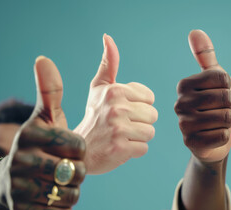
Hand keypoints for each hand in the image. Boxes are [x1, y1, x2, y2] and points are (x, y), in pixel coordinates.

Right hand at [0, 57, 85, 209]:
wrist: (11, 181)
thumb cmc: (37, 144)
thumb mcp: (43, 117)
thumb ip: (49, 90)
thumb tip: (43, 58)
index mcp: (29, 135)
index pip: (76, 145)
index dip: (81, 150)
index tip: (73, 149)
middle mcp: (20, 161)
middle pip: (75, 171)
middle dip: (79, 171)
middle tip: (70, 168)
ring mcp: (19, 188)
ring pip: (71, 194)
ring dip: (73, 189)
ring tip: (63, 182)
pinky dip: (65, 207)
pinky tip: (55, 197)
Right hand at [74, 34, 157, 173]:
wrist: (77, 150)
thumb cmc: (93, 115)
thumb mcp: (98, 88)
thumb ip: (108, 64)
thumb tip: (108, 37)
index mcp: (114, 90)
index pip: (150, 98)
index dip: (138, 107)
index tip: (121, 111)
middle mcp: (116, 107)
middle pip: (153, 115)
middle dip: (140, 123)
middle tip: (120, 126)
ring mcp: (118, 129)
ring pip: (150, 132)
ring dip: (137, 137)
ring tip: (120, 137)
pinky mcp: (120, 149)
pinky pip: (144, 148)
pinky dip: (133, 151)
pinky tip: (118, 148)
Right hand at [174, 30, 230, 161]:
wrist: (217, 136)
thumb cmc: (217, 104)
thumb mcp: (216, 79)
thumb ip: (206, 57)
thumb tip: (195, 32)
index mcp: (184, 84)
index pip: (222, 78)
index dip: (228, 87)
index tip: (220, 93)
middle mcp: (180, 103)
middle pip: (225, 98)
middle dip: (230, 105)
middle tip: (221, 110)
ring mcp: (183, 124)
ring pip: (225, 118)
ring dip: (228, 122)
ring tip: (218, 123)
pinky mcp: (190, 143)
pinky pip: (222, 136)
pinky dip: (224, 136)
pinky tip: (214, 135)